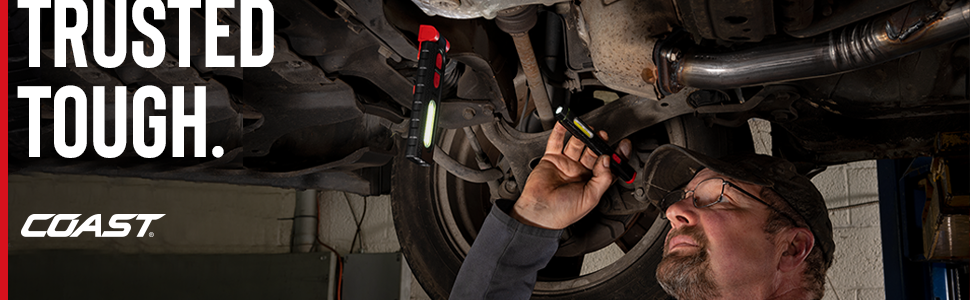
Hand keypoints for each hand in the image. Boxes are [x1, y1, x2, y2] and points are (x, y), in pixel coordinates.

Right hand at [511, 123, 631, 229]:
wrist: (539, 212)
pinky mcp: (551, 159)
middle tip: (602, 135)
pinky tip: (567, 124)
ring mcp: (566, 164)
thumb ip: (603, 179)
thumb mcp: (591, 198)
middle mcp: (580, 171)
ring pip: (577, 144)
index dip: (617, 155)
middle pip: (593, 151)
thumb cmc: (563, 212)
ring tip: (587, 129)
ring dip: (583, 135)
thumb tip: (607, 160)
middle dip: (599, 142)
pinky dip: (561, 131)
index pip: (608, 165)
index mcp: (592, 182)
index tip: (624, 145)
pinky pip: (557, 142)